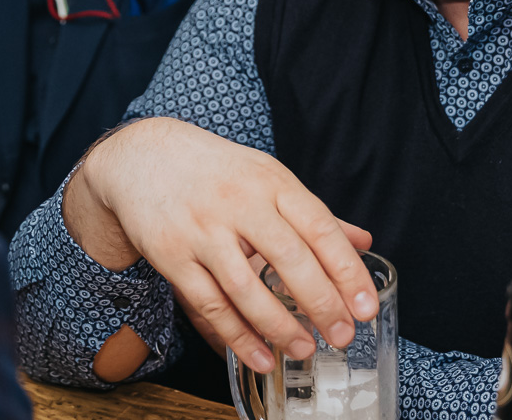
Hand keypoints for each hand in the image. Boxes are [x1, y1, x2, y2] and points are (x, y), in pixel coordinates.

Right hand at [64, 117, 375, 375]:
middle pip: (288, 257)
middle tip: (343, 335)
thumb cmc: (217, 172)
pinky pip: (209, 303)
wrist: (144, 157)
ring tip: (305, 349)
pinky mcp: (173, 255)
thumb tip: (364, 241)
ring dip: (279, 326)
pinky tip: (261, 355)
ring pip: (246, 287)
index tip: (366, 305)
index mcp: (271, 182)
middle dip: (321, 302)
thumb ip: (312, 214)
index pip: (319, 226)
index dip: (346, 269)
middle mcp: (239, 203)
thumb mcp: (268, 178)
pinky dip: (237, 335)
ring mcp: (203, 230)